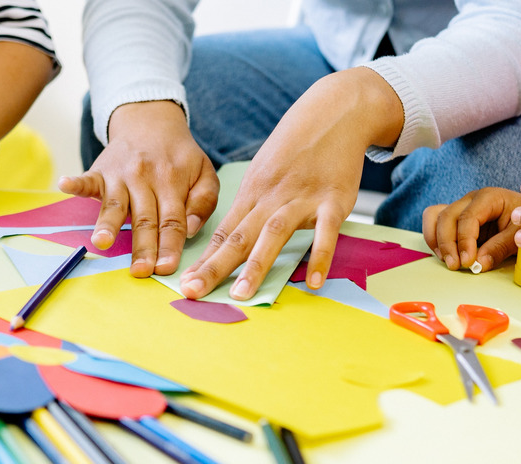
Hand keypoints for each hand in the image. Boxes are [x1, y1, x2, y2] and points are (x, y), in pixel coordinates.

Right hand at [60, 101, 218, 276]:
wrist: (151, 121)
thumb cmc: (179, 156)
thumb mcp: (204, 173)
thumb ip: (204, 201)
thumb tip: (191, 229)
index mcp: (173, 183)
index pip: (172, 221)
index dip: (169, 246)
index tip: (166, 268)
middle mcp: (146, 180)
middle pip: (145, 219)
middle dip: (142, 247)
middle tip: (140, 270)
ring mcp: (121, 175)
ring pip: (115, 205)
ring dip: (108, 223)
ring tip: (101, 241)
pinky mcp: (101, 171)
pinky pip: (87, 178)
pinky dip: (75, 183)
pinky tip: (64, 185)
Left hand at [178, 68, 402, 299]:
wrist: (335, 112)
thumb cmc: (297, 146)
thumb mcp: (265, 170)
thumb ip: (252, 205)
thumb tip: (231, 237)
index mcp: (253, 192)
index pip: (223, 232)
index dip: (203, 259)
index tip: (184, 283)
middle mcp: (271, 197)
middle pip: (238, 236)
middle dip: (214, 267)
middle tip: (193, 291)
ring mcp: (302, 198)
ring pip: (274, 234)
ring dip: (256, 265)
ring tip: (242, 294)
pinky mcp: (334, 200)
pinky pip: (326, 232)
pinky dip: (321, 256)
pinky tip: (316, 282)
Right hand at [421, 187, 520, 272]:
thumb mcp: (519, 235)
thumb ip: (500, 248)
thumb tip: (479, 264)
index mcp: (488, 198)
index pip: (468, 217)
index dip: (465, 241)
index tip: (467, 262)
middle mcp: (470, 200)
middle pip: (447, 216)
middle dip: (447, 243)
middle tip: (456, 266)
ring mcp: (460, 207)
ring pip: (435, 217)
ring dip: (437, 241)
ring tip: (449, 261)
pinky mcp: (455, 218)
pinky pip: (434, 221)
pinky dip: (435, 238)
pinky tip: (446, 255)